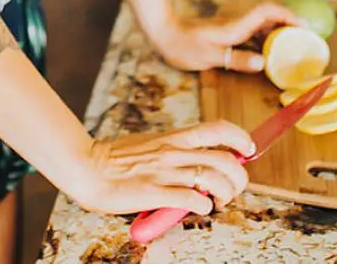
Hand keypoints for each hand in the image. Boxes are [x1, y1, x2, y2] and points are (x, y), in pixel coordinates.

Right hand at [78, 121, 253, 215]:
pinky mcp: (155, 192)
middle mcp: (173, 151)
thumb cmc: (116, 160)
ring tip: (217, 203)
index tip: (249, 149)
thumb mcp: (150, 146)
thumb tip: (198, 168)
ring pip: (214, 179)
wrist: (87, 167)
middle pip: (226, 159)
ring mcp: (165, 171)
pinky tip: (198, 209)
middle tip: (232, 189)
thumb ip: (174, 153)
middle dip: (240, 178)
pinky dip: (203, 208)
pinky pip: (192, 199)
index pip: (217, 128)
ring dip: (225, 196)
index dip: (241, 137)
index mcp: (173, 137)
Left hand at [149, 2, 304, 72]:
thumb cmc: (184, 45)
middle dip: (289, 23)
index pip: (266, 12)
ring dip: (278, 32)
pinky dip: (265, 41)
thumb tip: (263, 62)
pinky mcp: (226, 34)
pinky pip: (252, 34)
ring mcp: (231, 28)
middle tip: (307, 38)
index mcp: (235, 27)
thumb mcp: (209, 56)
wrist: (164, 33)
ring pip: (261, 26)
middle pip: (268, 18)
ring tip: (294, 47)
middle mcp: (236, 24)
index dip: (287, 16)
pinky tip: (269, 54)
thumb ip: (236, 59)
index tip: (305, 26)